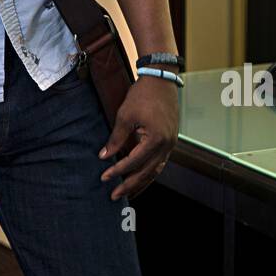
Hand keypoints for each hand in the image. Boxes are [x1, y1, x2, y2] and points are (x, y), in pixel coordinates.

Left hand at [97, 76, 178, 201]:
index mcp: (156, 139)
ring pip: (156, 170)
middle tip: (114, 195)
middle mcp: (167, 145)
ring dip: (141, 182)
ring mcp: (171, 144)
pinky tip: (140, 177)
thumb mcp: (125, 116)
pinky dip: (149, 171)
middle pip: (147, 172)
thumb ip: (116, 139)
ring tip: (128, 192)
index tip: (104, 177)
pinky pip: (160, 162)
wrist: (160, 80)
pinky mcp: (171, 141)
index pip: (133, 162)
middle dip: (130, 185)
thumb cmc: (142, 95)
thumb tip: (104, 156)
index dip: (117, 171)